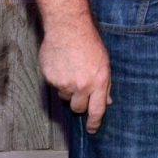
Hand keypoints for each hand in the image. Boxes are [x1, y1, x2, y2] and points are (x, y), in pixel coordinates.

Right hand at [24, 0, 112, 132]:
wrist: (68, 28)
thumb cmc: (89, 42)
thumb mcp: (104, 62)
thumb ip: (105, 83)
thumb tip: (107, 101)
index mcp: (99, 81)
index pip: (97, 110)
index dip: (94, 123)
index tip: (93, 129)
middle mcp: (82, 85)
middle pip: (78, 108)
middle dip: (79, 103)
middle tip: (80, 90)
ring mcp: (65, 83)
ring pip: (65, 97)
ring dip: (68, 89)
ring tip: (72, 69)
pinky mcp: (51, 79)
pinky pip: (55, 86)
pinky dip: (58, 79)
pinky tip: (62, 65)